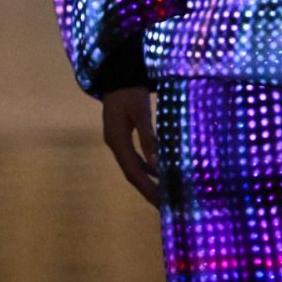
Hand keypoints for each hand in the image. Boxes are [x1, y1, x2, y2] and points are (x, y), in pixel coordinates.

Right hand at [102, 86, 160, 206]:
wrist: (117, 75)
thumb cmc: (129, 91)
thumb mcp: (141, 112)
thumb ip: (148, 137)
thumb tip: (156, 164)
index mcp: (117, 141)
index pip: (133, 173)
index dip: (148, 189)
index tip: (161, 203)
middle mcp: (115, 145)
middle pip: (132, 174)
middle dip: (148, 190)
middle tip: (165, 206)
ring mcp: (117, 141)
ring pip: (133, 168)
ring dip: (147, 181)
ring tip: (163, 195)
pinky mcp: (123, 136)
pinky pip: (135, 158)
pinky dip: (146, 168)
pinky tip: (157, 173)